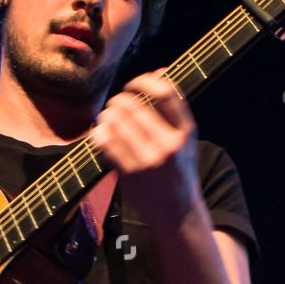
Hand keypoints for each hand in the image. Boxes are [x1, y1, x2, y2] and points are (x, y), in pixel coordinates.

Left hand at [89, 68, 199, 227]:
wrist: (177, 213)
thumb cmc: (177, 170)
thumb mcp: (184, 139)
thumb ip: (172, 109)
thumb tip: (159, 70)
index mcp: (186, 132)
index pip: (165, 93)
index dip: (143, 81)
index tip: (132, 84)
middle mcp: (169, 145)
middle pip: (134, 105)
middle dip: (118, 101)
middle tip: (114, 105)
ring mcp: (149, 160)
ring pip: (116, 121)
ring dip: (106, 115)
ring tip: (106, 118)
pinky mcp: (130, 173)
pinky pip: (105, 142)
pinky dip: (98, 133)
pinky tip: (100, 133)